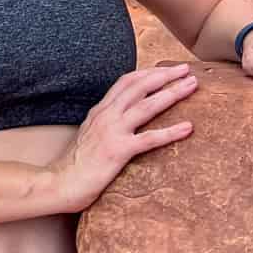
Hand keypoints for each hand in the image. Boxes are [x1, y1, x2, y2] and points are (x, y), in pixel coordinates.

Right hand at [54, 63, 197, 211]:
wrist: (61, 183)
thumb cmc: (76, 163)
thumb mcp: (89, 133)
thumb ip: (105, 121)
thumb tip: (123, 117)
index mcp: (100, 110)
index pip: (126, 82)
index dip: (148, 72)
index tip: (167, 69)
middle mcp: (107, 115)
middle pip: (139, 86)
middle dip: (164, 75)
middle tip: (185, 70)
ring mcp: (113, 131)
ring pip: (147, 106)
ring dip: (172, 93)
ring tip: (191, 86)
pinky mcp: (118, 151)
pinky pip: (149, 139)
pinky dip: (171, 132)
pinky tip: (188, 128)